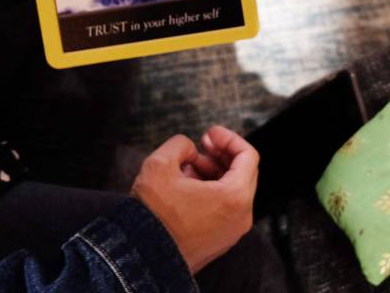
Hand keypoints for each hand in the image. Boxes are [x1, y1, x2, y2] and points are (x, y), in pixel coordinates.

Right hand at [130, 125, 258, 273]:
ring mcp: (231, 232)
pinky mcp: (219, 242)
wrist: (141, 257)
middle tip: (200, 146)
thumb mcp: (160, 164)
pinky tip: (185, 188)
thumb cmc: (153, 215)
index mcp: (235, 197)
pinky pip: (223, 210)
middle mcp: (241, 217)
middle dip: (220, 155)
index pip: (248, 156)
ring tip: (186, 168)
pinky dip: (210, 193)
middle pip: (243, 173)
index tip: (209, 133)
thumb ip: (181, 144)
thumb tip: (190, 150)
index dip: (228, 138)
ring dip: (212, 174)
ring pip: (232, 192)